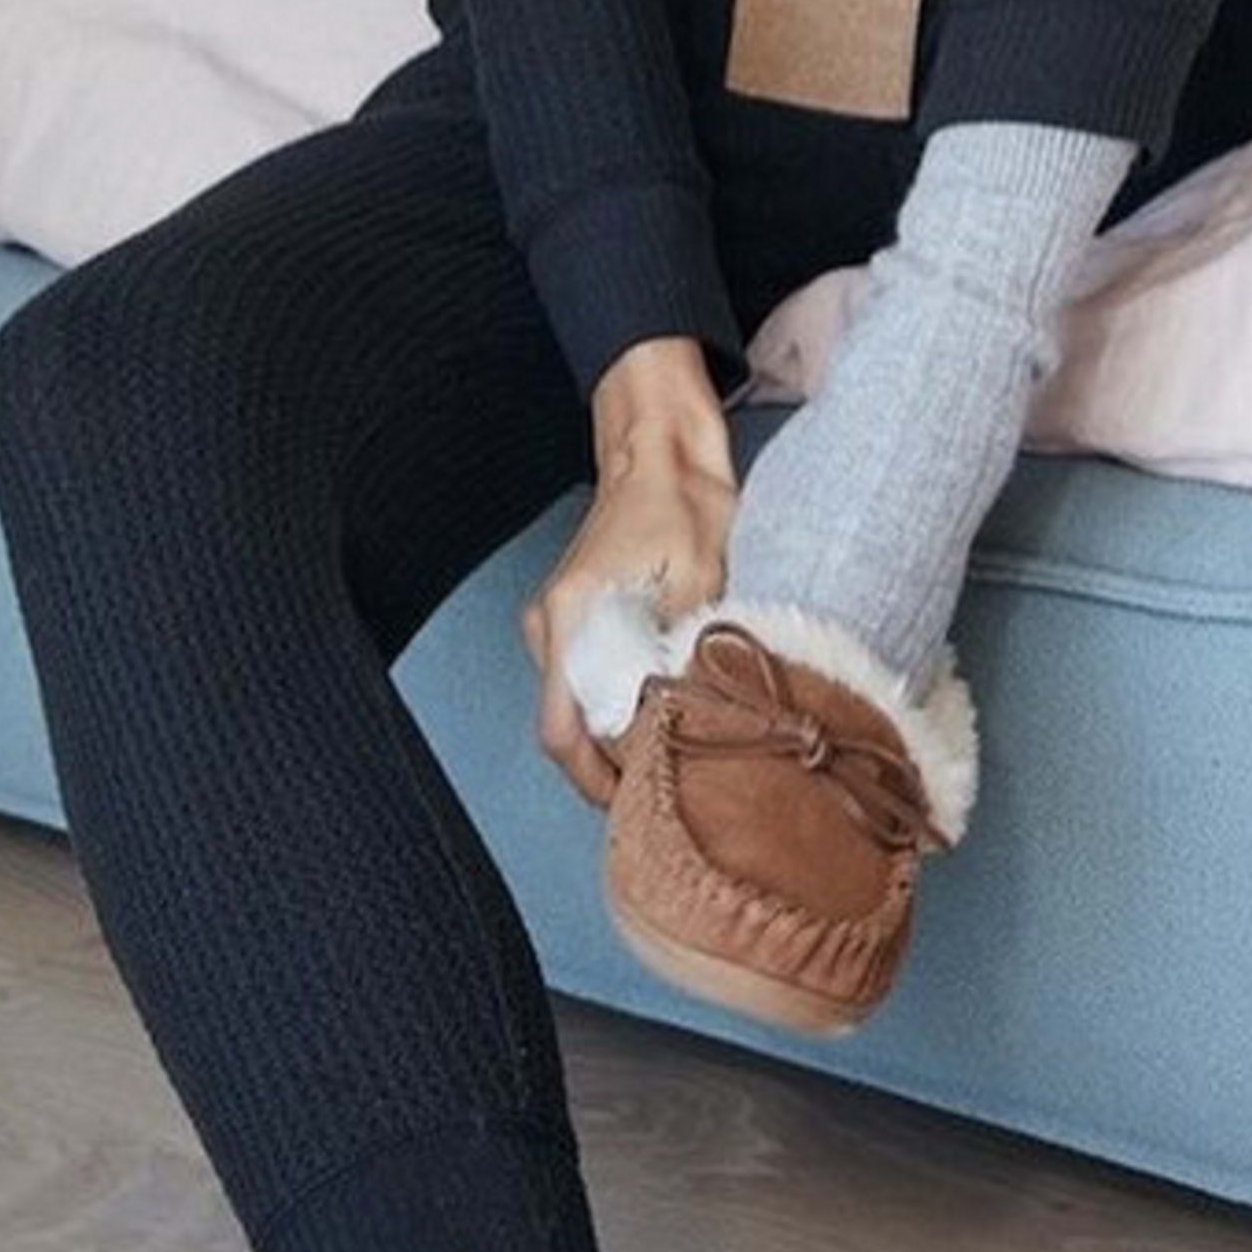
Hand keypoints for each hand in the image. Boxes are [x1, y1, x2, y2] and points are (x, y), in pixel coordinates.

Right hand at [521, 406, 736, 810]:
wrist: (660, 448)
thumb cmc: (681, 500)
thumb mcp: (700, 577)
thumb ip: (682, 649)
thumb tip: (683, 716)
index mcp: (572, 613)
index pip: (561, 729)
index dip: (597, 780)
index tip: (641, 803)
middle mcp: (551, 623)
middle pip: (566, 729)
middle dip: (610, 768)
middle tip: (670, 791)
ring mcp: (557, 621)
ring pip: (576, 708)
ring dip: (615, 737)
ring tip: (672, 756)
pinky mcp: (574, 617)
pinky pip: (584, 681)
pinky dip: (616, 706)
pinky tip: (659, 714)